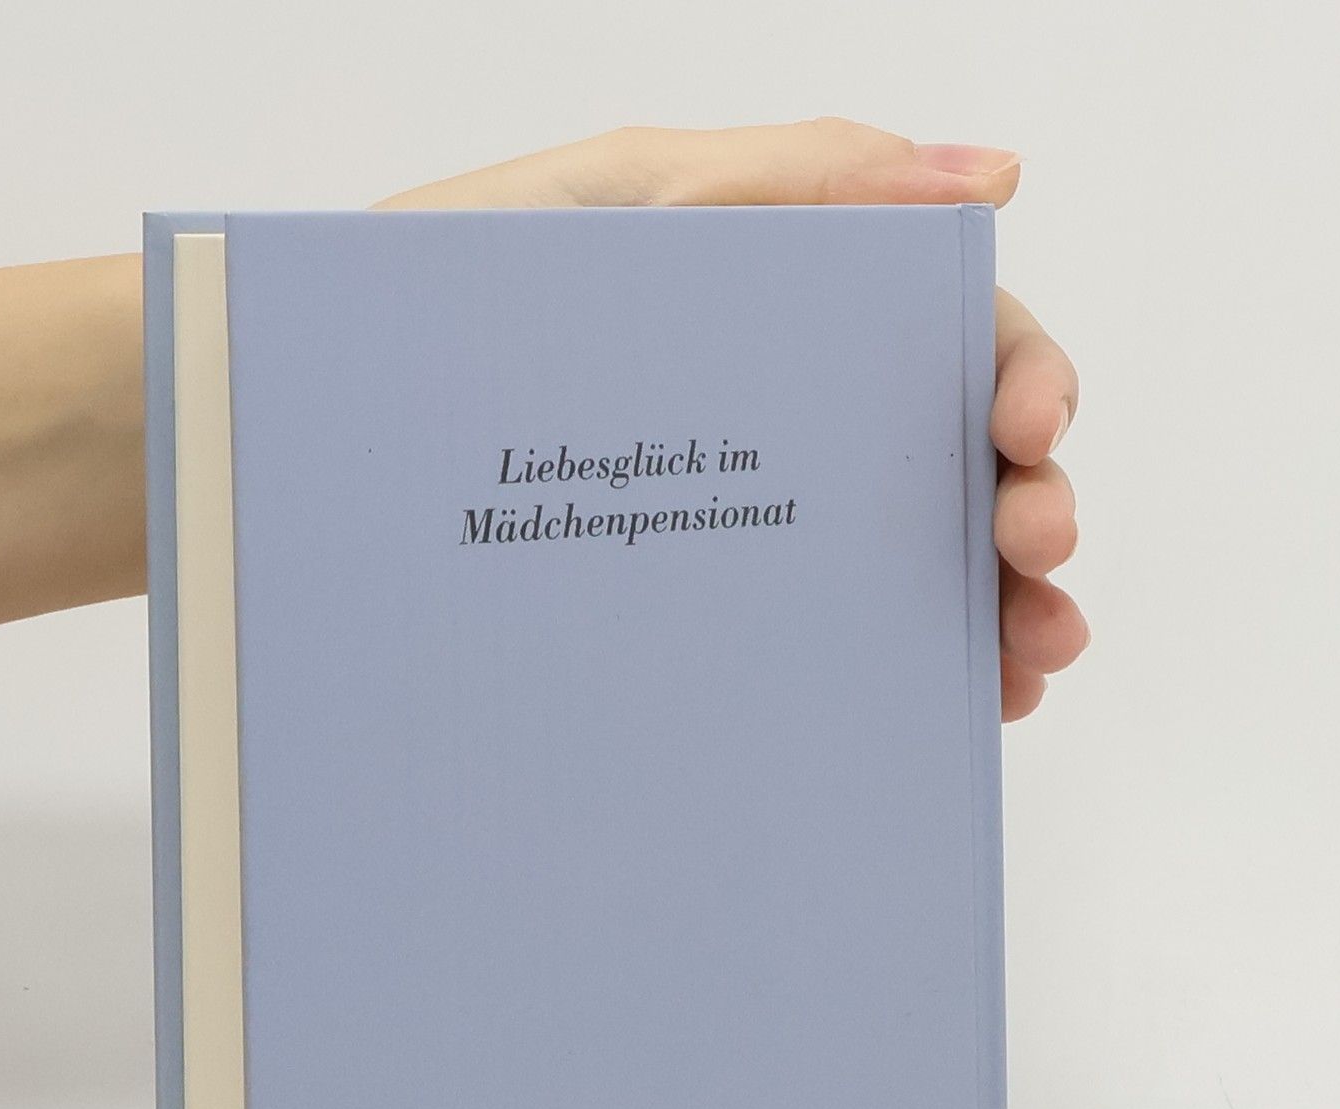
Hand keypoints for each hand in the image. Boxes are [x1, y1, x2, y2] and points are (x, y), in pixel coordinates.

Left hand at [379, 119, 1084, 720]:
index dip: (1017, 378)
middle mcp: (772, 419)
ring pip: (903, 564)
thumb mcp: (618, 208)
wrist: (297, 437)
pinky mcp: (687, 614)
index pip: (941, 334)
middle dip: (1024, 512)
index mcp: (777, 305)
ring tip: (1028, 662)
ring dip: (993, 608)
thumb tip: (993, 175)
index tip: (1031, 437)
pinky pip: (818, 645)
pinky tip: (958, 703)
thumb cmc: (436, 301)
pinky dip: (909, 669)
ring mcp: (735, 523)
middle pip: (944, 461)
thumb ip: (802, 179)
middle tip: (1043, 574)